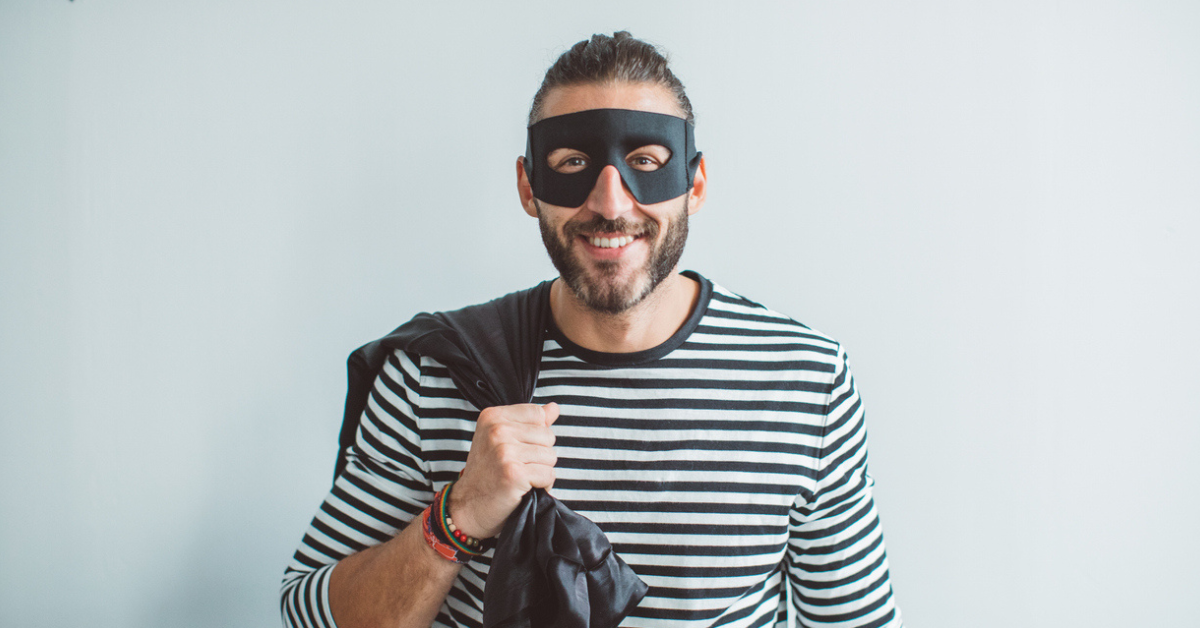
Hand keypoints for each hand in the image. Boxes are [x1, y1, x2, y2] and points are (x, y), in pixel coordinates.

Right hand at [449, 402, 557, 538]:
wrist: (468, 506)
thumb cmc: (489, 472)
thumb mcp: (503, 439)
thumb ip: (530, 422)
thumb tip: (554, 407)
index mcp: (493, 416)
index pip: (538, 414)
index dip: (536, 435)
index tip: (517, 448)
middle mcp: (497, 430)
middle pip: (548, 435)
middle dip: (540, 455)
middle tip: (517, 467)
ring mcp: (504, 451)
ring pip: (551, 456)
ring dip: (541, 472)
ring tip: (521, 478)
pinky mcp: (513, 473)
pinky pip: (548, 475)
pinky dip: (542, 486)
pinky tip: (523, 489)